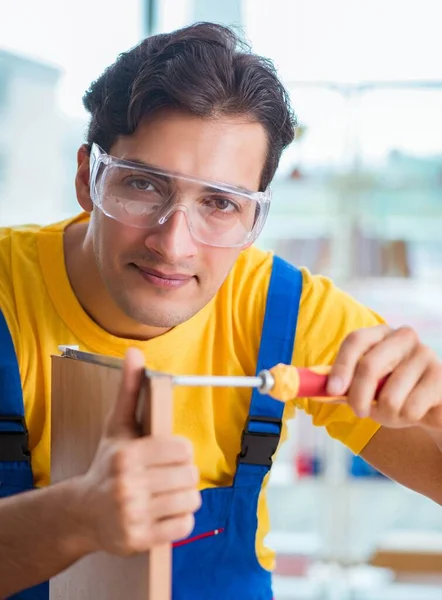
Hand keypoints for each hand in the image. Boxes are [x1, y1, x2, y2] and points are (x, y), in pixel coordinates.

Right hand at [72, 348, 200, 555]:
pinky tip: (163, 512)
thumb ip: (130, 390)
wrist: (83, 513)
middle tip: (166, 476)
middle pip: (190, 476)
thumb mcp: (117, 427)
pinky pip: (184, 526)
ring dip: (183, 497)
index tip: (168, 455)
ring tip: (165, 494)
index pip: (183, 450)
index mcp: (127, 455)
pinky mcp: (139, 539)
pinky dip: (179, 520)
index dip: (180, 452)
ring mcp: (133, 515)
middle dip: (182, 475)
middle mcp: (128, 486)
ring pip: (190, 500)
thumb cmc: (107, 465)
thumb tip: (135, 352)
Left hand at [327, 325, 441, 428]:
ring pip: (390, 396)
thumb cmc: (394, 395)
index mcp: (381, 334)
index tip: (333, 390)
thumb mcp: (366, 389)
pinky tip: (416, 412)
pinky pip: (411, 408)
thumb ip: (341, 386)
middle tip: (358, 412)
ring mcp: (426, 355)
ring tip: (395, 411)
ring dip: (387, 414)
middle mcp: (404, 337)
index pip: (356, 341)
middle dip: (357, 396)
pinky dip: (407, 419)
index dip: (341, 366)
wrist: (433, 407)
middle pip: (369, 366)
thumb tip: (309, 388)